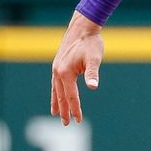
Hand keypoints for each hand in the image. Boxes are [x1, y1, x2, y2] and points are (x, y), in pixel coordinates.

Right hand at [51, 11, 103, 125]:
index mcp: (65, 73)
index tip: (78, 121)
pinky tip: (58, 94)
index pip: (71, 96)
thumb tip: (93, 86)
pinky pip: (55, 82)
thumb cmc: (90, 42)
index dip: (75, 109)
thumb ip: (92, 73)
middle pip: (61, 96)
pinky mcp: (58, 64)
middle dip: (64, 110)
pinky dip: (56, 91)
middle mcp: (57, 72)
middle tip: (67, 124)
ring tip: (56, 113)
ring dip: (57, 102)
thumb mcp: (94, 58)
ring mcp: (56, 68)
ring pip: (56, 90)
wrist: (83, 26)